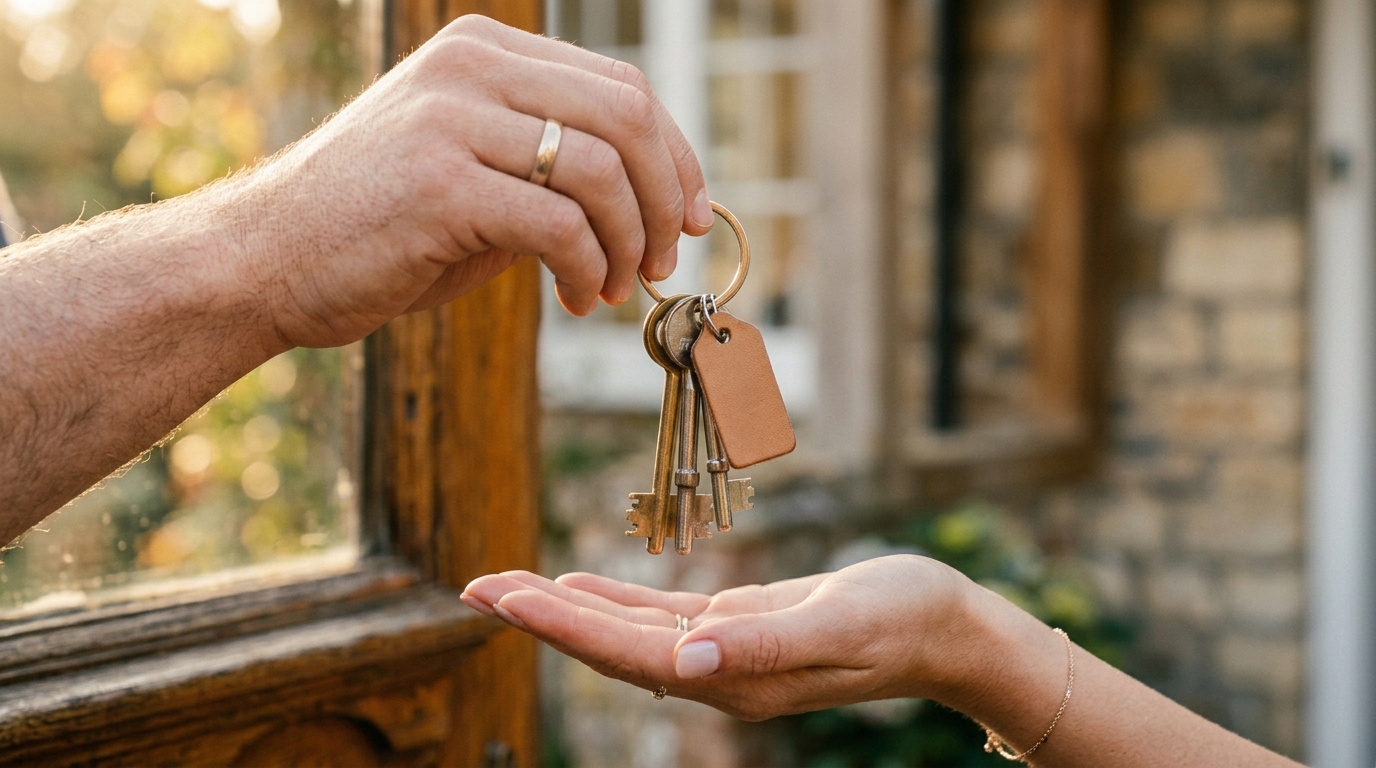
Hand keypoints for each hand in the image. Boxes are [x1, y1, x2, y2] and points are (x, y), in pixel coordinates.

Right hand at [232, 14, 709, 348]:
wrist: (267, 261)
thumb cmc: (378, 228)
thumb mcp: (475, 173)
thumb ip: (551, 168)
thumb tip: (657, 200)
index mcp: (484, 52)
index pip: (622, 86)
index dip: (676, 155)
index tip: (692, 216)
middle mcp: (471, 68)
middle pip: (626, 116)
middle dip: (666, 199)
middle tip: (662, 260)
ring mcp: (452, 119)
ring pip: (601, 171)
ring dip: (628, 243)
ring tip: (613, 288)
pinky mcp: (440, 183)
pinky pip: (560, 224)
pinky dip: (588, 269)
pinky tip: (577, 298)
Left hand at [460, 555, 981, 720]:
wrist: (943, 628)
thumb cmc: (903, 620)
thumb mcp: (841, 624)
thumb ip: (764, 643)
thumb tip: (688, 660)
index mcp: (734, 678)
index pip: (628, 654)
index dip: (562, 626)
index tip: (505, 599)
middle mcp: (716, 672)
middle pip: (608, 646)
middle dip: (539, 617)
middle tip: (472, 586)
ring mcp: (722, 652)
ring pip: (623, 630)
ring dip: (562, 607)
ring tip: (504, 585)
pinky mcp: (735, 626)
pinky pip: (656, 615)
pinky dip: (609, 600)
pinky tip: (574, 586)